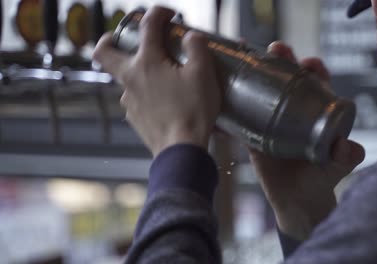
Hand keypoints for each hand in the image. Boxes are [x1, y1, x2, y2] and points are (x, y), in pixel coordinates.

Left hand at [93, 6, 220, 156]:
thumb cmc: (193, 111)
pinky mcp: (134, 117)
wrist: (181, 149)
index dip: (158, 13)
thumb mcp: (203, 74)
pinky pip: (135, 99)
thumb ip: (197, 48)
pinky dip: (144, 93)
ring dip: (137, 71)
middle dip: (109, 40)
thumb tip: (191, 37)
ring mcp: (129, 100)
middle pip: (104, 53)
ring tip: (159, 76)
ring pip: (124, 79)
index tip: (168, 14)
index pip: (148, 26)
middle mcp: (131, 78)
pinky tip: (163, 100)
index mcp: (147, 62)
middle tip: (120, 38)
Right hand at [250, 42, 364, 240]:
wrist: (297, 202)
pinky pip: (244, 113)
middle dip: (284, 60)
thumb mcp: (337, 167)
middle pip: (289, 79)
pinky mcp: (255, 132)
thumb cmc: (322, 180)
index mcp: (318, 112)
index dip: (314, 69)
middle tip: (277, 49)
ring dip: (258, 71)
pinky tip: (224, 86)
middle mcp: (295, 110)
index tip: (309, 64)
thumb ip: (346, 157)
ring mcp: (273, 119)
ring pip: (266, 89)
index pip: (318, 83)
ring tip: (247, 54)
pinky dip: (235, 100)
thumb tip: (347, 147)